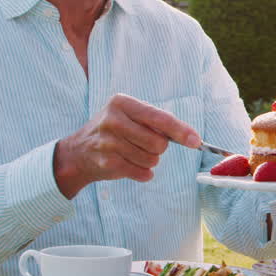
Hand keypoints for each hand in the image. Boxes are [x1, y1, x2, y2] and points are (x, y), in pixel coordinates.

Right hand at [53, 93, 200, 197]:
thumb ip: (157, 122)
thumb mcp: (129, 115)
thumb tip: (191, 137)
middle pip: (158, 143)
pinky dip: (142, 173)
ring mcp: (108, 143)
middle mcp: (113, 120)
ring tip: (132, 154)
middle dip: (158, 148)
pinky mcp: (107, 163)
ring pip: (151, 160)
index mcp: (122, 103)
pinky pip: (142, 173)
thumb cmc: (114, 131)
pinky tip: (129, 165)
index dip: (181, 131)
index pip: (160, 118)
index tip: (196, 141)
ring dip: (149, 161)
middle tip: (144, 145)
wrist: (79, 152)